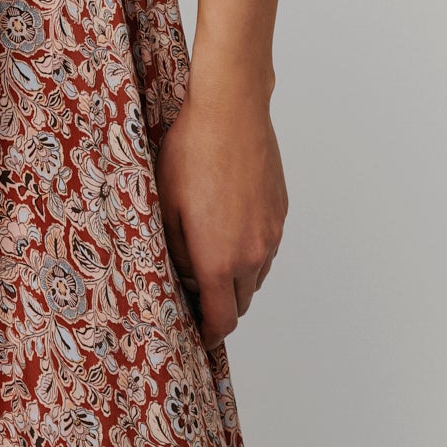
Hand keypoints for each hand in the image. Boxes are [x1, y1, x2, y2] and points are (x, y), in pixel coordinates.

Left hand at [153, 75, 286, 348]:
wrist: (231, 112)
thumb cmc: (191, 152)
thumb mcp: (166, 204)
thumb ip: (176, 250)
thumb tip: (186, 275)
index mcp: (219, 259)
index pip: (222, 320)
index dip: (209, 334)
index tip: (198, 334)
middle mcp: (252, 254)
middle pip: (240, 302)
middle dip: (219, 304)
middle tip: (194, 286)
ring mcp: (271, 234)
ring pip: (255, 275)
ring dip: (235, 277)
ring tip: (209, 248)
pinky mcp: (280, 212)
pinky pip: (266, 247)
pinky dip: (249, 250)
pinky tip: (228, 222)